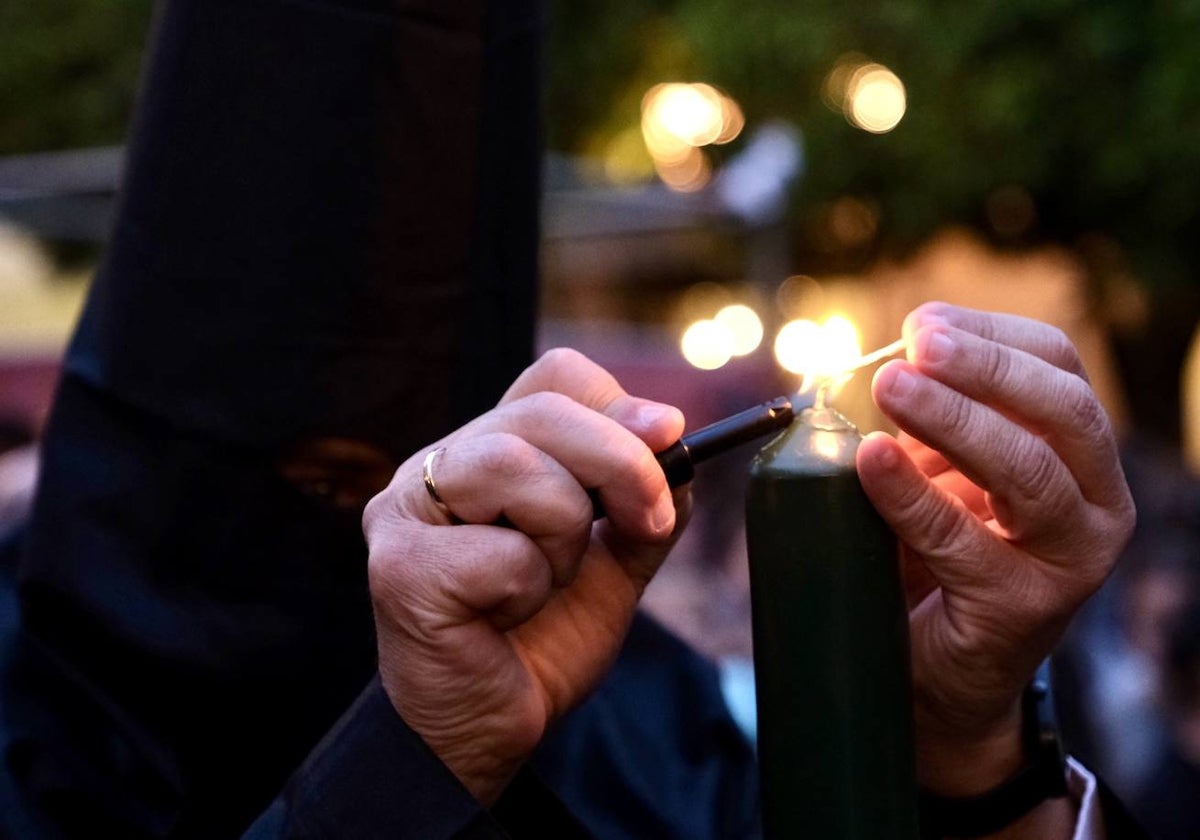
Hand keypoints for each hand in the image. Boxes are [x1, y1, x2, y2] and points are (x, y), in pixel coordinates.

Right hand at [362, 349, 687, 804]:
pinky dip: (527, 593)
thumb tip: (672, 432)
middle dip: (622, 467)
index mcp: (488, 448)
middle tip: (648, 523)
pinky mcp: (398, 566)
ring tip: (542, 583)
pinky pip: (503, 553)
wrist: (489, 728)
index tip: (668, 442)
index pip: (556, 376)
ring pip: (518, 469)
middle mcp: (438, 464)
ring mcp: (406, 509)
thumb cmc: (542, 637)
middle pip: (544, 412)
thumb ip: (645, 498)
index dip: (619, 407)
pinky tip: (499, 619)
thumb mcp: (615, 557)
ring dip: (562, 539)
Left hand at [856, 303, 1134, 799]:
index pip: (1058, 369)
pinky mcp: (1025, 609)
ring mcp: (1071, 560)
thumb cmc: (938, 559)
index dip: (992, 335)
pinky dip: (912, 497)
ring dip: (955, 419)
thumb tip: (870, 362)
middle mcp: (1096, 503)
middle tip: (913, 348)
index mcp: (1081, 454)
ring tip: (891, 387)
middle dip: (984, 368)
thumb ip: (925, 423)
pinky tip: (873, 464)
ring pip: (1030, 472)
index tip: (921, 323)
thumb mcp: (940, 475)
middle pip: (1061, 411)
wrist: (939, 673)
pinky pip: (964, 543)